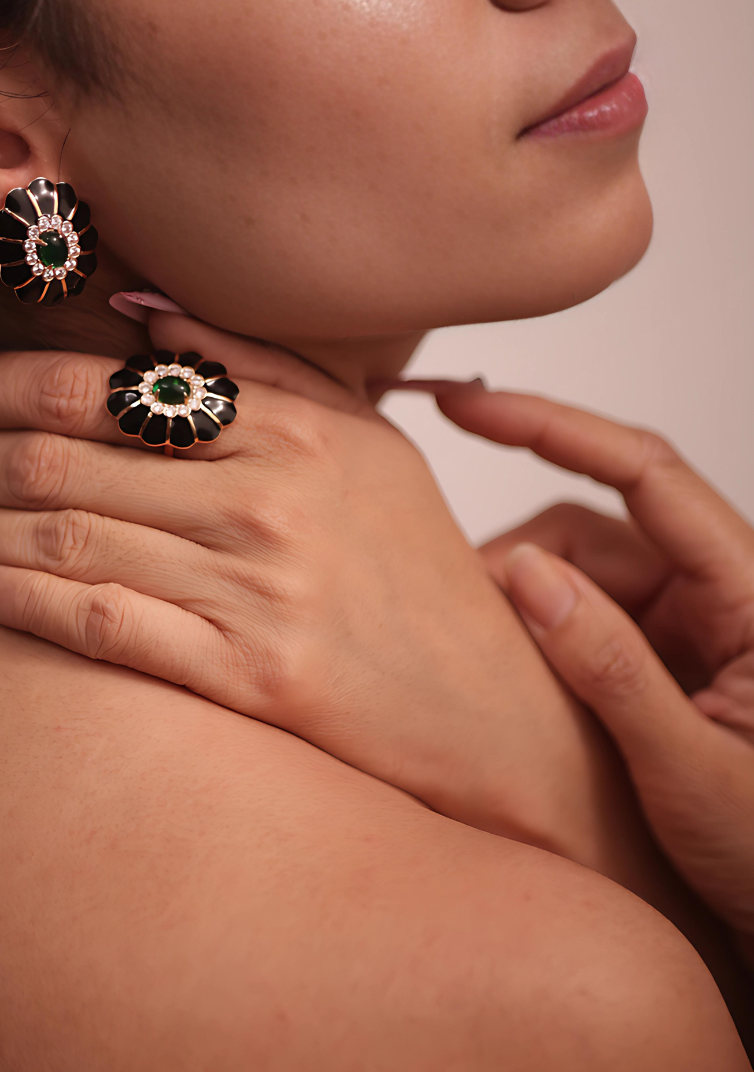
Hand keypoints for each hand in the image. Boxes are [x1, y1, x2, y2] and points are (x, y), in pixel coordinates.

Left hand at [0, 319, 660, 886]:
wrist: (498, 712)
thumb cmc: (416, 573)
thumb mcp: (364, 442)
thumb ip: (262, 362)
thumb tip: (136, 309)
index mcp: (296, 417)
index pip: (96, 378)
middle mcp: (273, 488)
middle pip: (59, 450)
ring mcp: (262, 582)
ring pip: (60, 532)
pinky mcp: (254, 673)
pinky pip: (98, 622)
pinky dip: (4, 598)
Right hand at [435, 384, 753, 955]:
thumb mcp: (693, 773)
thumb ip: (610, 668)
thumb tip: (523, 572)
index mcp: (752, 596)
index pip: (646, 473)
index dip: (551, 425)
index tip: (467, 404)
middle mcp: (720, 591)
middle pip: (593, 526)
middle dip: (516, 560)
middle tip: (453, 620)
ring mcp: (687, 622)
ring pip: (577, 570)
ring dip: (520, 606)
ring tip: (491, 675)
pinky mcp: (660, 653)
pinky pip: (581, 614)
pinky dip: (535, 635)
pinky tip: (514, 686)